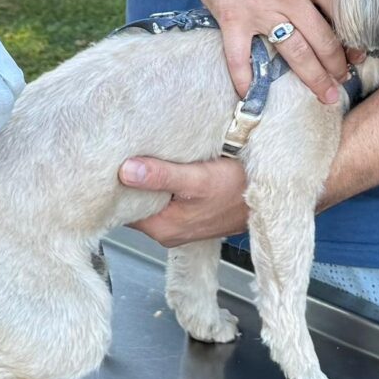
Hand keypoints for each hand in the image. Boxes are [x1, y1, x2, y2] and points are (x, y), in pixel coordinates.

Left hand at [118, 155, 250, 246]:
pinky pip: (165, 197)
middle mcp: (167, 230)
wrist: (272, 195)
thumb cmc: (239, 189)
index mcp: (162, 227)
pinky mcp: (189, 213)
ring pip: (149, 199)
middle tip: (119, 148)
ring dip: (145, 178)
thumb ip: (162, 176)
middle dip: (127, 179)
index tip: (107, 159)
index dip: (112, 185)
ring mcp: (178, 223)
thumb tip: (125, 171)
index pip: (121, 208)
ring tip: (137, 150)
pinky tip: (162, 161)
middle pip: (133, 202)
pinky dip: (161, 180)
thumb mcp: (198, 179)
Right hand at [183, 0, 352, 101]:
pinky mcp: (233, 19)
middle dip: (337, 65)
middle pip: (322, 40)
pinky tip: (250, 95)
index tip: (358, 55)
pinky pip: (239, 55)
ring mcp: (260, 10)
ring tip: (326, 95)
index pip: (340, 14)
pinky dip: (243, 77)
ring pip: (293, 53)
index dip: (352, 38)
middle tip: (344, 81)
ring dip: (312, 78)